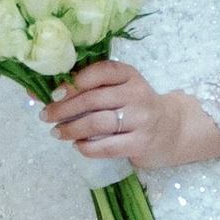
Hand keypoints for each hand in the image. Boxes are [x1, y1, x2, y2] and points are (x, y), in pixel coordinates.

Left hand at [46, 59, 219, 175]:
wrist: (174, 130)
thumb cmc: (138, 108)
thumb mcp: (122, 90)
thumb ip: (92, 88)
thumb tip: (45, 91)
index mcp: (130, 76)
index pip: (102, 71)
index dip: (76, 81)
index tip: (55, 91)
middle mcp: (137, 94)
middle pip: (93, 99)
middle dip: (63, 108)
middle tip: (45, 116)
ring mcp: (141, 119)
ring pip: (97, 122)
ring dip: (71, 128)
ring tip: (56, 132)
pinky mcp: (141, 143)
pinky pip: (107, 146)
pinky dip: (87, 147)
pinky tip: (78, 146)